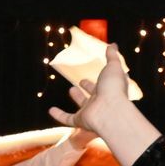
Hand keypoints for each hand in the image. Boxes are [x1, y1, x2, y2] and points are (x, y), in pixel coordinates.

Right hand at [48, 44, 158, 165]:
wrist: (110, 112)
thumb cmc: (113, 89)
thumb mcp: (113, 67)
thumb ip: (112, 56)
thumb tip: (113, 45)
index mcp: (111, 88)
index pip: (108, 82)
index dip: (105, 76)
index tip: (103, 70)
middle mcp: (103, 100)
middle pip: (95, 94)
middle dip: (90, 87)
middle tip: (83, 81)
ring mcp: (92, 111)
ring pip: (83, 105)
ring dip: (77, 98)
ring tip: (71, 90)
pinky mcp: (81, 120)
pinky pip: (68, 119)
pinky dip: (59, 115)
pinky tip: (51, 110)